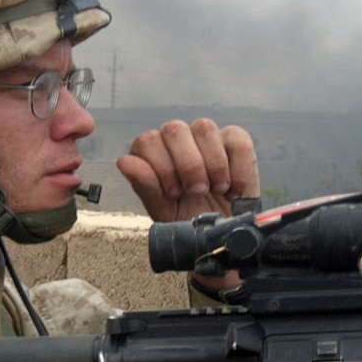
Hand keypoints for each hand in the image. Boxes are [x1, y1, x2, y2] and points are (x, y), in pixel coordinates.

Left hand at [116, 119, 258, 223]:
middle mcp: (177, 140)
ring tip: (217, 190)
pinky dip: (237, 168)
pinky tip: (233, 189)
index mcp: (154, 154)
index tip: (174, 193)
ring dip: (213, 164)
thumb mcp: (165, 211)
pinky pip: (236, 139)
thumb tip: (124, 162)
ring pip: (204, 127)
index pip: (147, 141)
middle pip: (174, 129)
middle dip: (187, 164)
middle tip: (197, 192)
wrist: (224, 234)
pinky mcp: (234, 141)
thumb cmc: (190, 219)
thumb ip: (146, 187)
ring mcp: (205, 137)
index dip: (161, 167)